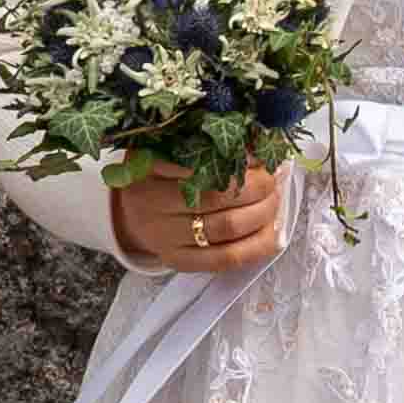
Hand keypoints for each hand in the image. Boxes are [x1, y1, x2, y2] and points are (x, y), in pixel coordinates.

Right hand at [111, 161, 293, 270]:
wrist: (129, 213)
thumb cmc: (157, 176)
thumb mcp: (168, 150)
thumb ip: (203, 145)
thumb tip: (256, 142)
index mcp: (149, 169)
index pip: (202, 165)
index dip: (240, 162)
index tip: (260, 156)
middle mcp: (154, 205)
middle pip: (218, 198)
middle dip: (257, 187)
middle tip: (272, 178)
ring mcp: (167, 238)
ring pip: (226, 229)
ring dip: (262, 213)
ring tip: (274, 200)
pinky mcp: (179, 261)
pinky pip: (224, 259)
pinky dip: (255, 247)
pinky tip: (274, 235)